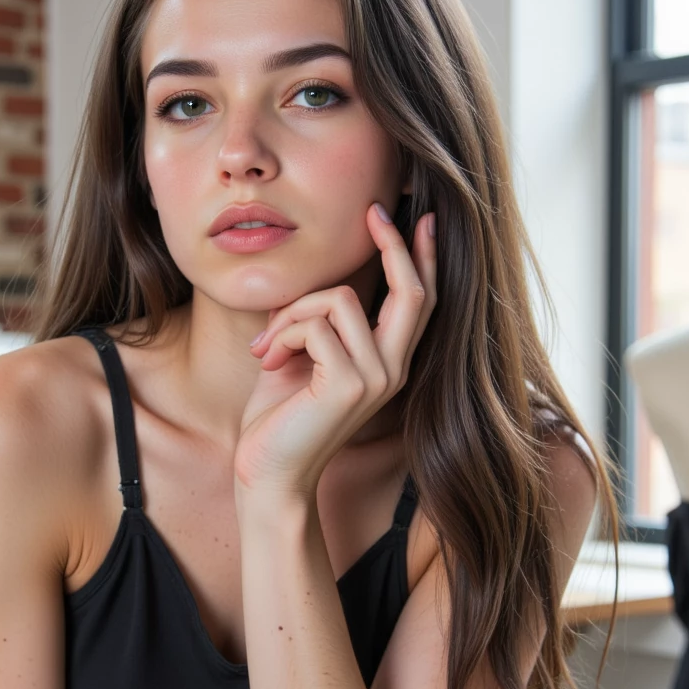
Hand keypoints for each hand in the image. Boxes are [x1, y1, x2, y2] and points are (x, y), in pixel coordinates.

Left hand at [233, 204, 436, 500]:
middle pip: (411, 291)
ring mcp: (376, 378)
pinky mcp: (350, 384)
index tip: (413, 217)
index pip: (419, 302)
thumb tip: (316, 281)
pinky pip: (315, 325)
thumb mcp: (300, 356)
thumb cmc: (278, 420)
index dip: (420, 257)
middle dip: (393, 245)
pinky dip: (281, 335)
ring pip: (339, 300)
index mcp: (387, 363)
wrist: (267, 475)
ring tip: (268, 346)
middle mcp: (393, 369)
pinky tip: (267, 362)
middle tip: (373, 213)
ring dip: (292, 313)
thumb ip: (317, 322)